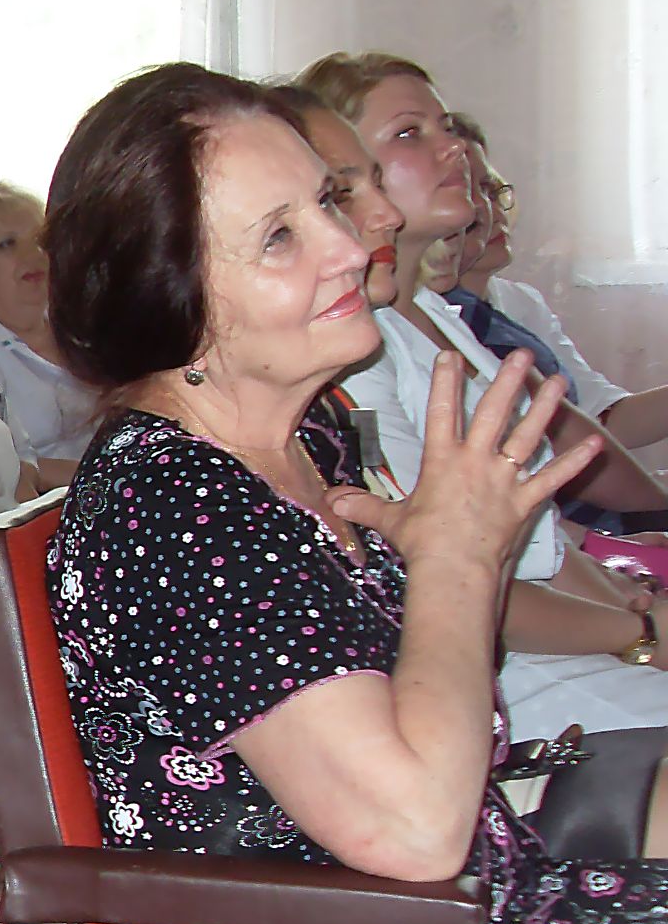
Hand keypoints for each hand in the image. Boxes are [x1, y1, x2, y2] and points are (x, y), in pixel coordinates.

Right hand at [330, 351, 601, 570]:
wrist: (454, 569)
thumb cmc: (421, 542)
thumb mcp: (389, 520)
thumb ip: (363, 506)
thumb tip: (331, 501)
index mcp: (441, 460)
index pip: (442, 411)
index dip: (445, 381)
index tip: (450, 355)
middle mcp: (476, 461)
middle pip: (494, 413)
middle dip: (507, 381)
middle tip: (520, 354)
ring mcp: (504, 478)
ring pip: (528, 435)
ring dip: (544, 407)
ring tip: (558, 380)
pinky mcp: (525, 500)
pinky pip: (553, 477)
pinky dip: (574, 461)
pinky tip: (593, 443)